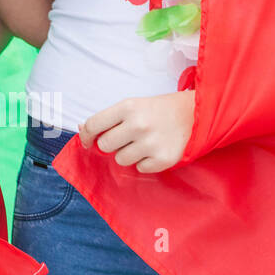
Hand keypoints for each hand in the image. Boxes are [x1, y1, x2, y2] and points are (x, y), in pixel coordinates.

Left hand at [78, 90, 195, 172]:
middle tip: (125, 138)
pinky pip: (140, 168)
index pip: (93, 125)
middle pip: (105, 145)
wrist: (193, 114)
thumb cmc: (155, 111)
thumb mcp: (130, 106)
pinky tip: (154, 150)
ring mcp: (151, 143)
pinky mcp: (164, 159)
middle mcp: (138, 125)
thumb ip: (107, 118)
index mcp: (127, 107)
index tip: (88, 141)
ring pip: (120, 159)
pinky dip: (144, 162)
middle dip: (111, 144)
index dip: (86, 136)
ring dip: (128, 154)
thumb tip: (82, 130)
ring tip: (142, 143)